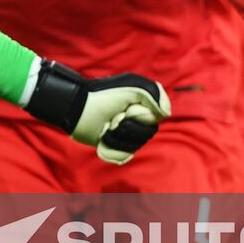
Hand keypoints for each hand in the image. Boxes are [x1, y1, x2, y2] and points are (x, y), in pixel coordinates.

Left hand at [22, 60, 170, 164]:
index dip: (141, 115)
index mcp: (143, 109)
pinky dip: (110, 148)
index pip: (155, 120)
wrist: (78, 107)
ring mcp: (124, 137)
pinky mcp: (113, 149)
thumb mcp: (133, 85)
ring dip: (116, 136)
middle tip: (113, 117)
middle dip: (127, 126)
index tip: (127, 107)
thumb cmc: (104, 94)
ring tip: (105, 125)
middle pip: (146, 135)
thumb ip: (156, 94)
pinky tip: (101, 138)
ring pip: (133, 147)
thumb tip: (165, 114)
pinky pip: (121, 157)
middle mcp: (136, 124)